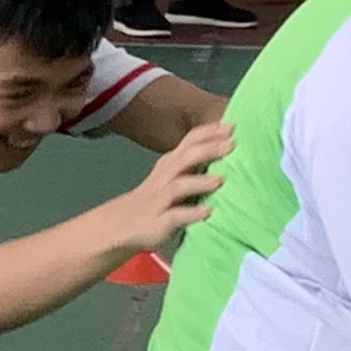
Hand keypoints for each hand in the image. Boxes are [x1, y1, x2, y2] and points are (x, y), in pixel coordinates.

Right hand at [112, 118, 234, 255]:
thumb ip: (192, 167)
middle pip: (184, 158)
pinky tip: (206, 212)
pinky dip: (190, 213)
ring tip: (220, 180)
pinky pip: (174, 215)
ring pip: (178, 186)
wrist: (118, 225)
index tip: (231, 125)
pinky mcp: (158, 222)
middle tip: (232, 144)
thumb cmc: (153, 202)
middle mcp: (164, 178)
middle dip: (208, 149)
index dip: (208, 133)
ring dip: (199, 182)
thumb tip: (227, 158)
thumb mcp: (170, 179)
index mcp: (169, 165)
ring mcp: (160, 200)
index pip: (188, 142)